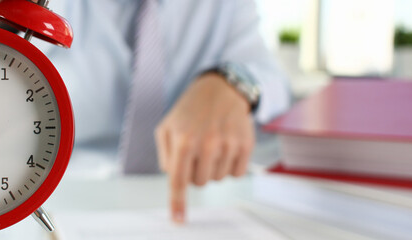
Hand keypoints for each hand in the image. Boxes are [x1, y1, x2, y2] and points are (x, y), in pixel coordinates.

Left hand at [155, 73, 254, 223]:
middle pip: (199, 183)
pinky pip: (236, 174)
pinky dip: (230, 165)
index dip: (177, 202)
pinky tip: (226, 146)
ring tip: (211, 144)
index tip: (178, 219)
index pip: (178, 180)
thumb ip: (165, 156)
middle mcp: (207, 143)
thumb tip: (174, 180)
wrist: (220, 90)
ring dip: (213, 167)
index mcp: (183, 140)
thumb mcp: (166, 128)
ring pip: (217, 179)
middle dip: (196, 171)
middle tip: (197, 150)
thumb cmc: (190, 111)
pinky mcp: (246, 145)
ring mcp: (229, 144)